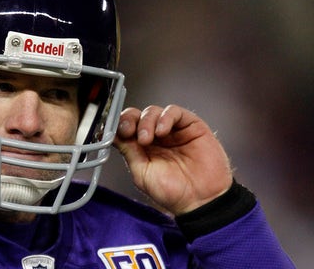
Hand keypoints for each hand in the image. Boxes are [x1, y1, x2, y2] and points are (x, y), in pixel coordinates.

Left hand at [114, 105, 232, 215]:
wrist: (202, 200)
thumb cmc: (174, 193)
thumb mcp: (142, 174)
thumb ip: (129, 152)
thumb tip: (111, 135)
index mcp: (142, 149)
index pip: (126, 127)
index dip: (120, 126)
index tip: (117, 132)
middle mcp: (156, 137)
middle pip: (137, 116)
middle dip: (130, 121)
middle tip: (130, 132)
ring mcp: (173, 130)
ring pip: (153, 112)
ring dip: (146, 121)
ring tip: (147, 138)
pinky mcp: (191, 125)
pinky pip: (174, 112)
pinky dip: (165, 117)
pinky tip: (162, 131)